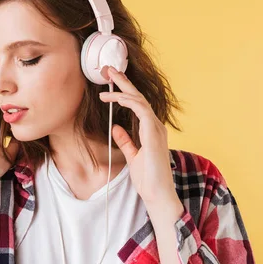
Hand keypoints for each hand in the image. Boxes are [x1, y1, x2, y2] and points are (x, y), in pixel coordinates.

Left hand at [99, 67, 179, 206]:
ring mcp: (156, 128)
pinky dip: (128, 102)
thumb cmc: (148, 179)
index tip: (109, 82)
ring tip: (106, 84)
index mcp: (151, 130)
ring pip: (139, 100)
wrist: (157, 194)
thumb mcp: (133, 156)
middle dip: (123, 82)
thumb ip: (126, 140)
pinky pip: (141, 110)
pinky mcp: (154, 133)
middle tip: (108, 69)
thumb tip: (116, 126)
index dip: (124, 91)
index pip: (137, 104)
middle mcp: (155, 126)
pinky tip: (115, 98)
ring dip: (122, 90)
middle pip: (139, 97)